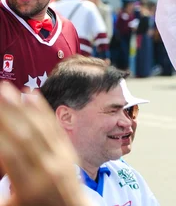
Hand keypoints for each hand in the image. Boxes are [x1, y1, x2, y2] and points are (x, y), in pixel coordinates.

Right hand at [0, 82, 90, 205]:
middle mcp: (48, 169)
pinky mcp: (69, 151)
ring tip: (7, 88)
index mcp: (30, 186)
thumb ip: (0, 186)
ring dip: (23, 105)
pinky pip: (55, 128)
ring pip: (40, 127)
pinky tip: (32, 96)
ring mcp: (62, 159)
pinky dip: (43, 111)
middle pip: (24, 135)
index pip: (9, 154)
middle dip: (8, 111)